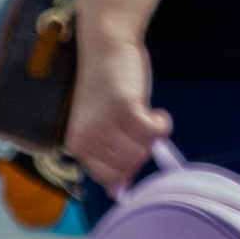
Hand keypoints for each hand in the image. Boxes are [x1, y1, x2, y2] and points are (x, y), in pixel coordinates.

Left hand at [66, 31, 171, 190]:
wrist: (105, 46)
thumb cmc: (105, 86)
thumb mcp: (100, 125)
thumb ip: (108, 155)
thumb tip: (119, 192)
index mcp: (77, 145)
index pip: (108, 177)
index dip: (128, 166)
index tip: (135, 147)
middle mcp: (87, 139)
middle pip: (129, 165)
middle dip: (142, 148)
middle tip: (140, 126)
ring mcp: (105, 124)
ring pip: (142, 150)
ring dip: (153, 135)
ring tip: (148, 115)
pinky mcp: (125, 108)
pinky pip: (153, 131)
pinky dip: (161, 123)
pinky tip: (157, 111)